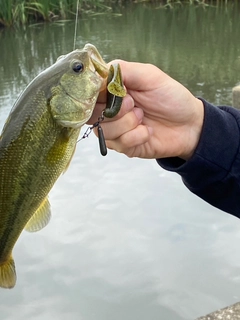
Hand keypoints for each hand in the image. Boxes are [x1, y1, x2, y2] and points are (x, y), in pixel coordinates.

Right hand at [88, 60, 203, 159]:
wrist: (189, 125)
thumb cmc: (171, 97)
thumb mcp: (149, 76)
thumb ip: (123, 70)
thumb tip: (99, 74)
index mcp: (112, 91)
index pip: (88, 93)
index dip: (95, 94)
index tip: (113, 93)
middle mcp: (109, 110)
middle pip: (91, 114)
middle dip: (114, 110)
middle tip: (134, 104)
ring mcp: (116, 130)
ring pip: (103, 130)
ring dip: (127, 123)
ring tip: (143, 117)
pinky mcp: (124, 146)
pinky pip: (119, 143)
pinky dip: (137, 136)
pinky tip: (148, 131)